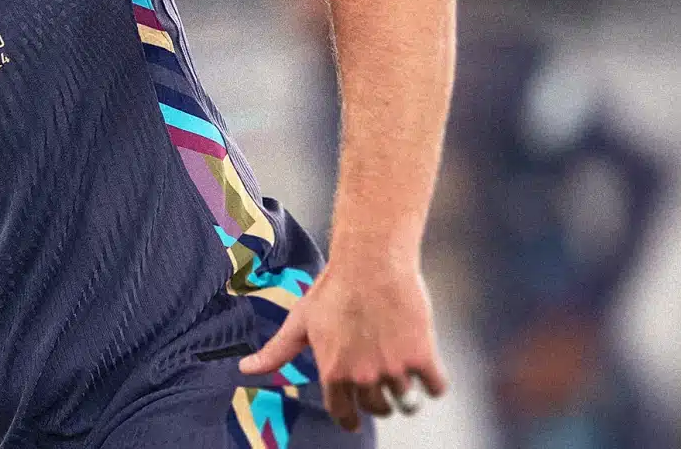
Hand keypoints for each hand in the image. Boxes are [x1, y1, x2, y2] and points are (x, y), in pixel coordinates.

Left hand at [239, 263, 448, 430]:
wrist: (371, 261)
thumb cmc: (333, 289)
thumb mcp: (300, 321)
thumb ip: (276, 352)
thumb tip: (245, 370)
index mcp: (332, 372)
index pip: (343, 413)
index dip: (349, 418)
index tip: (354, 419)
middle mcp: (363, 376)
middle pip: (378, 409)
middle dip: (379, 401)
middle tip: (379, 380)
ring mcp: (394, 368)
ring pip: (407, 402)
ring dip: (406, 391)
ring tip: (403, 372)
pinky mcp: (422, 356)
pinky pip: (436, 387)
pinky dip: (434, 382)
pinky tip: (428, 369)